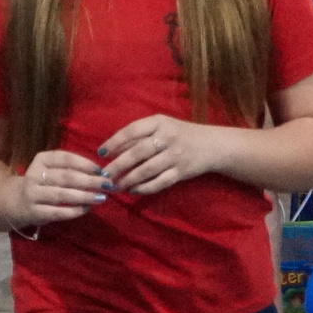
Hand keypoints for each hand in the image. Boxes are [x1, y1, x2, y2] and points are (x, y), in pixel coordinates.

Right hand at [6, 149, 106, 227]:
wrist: (15, 202)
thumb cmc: (42, 183)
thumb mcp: (52, 170)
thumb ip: (72, 169)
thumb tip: (101, 173)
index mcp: (41, 159)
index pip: (65, 158)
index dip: (85, 164)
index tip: (101, 171)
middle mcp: (35, 174)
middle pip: (66, 177)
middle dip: (89, 181)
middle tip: (107, 185)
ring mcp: (32, 194)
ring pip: (61, 194)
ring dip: (84, 196)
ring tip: (101, 198)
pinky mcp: (33, 211)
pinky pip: (56, 212)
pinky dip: (73, 211)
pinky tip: (86, 209)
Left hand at [100, 116, 222, 196]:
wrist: (212, 145)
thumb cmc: (180, 134)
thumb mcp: (162, 126)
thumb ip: (140, 135)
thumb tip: (113, 150)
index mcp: (159, 122)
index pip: (132, 131)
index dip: (114, 142)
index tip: (101, 153)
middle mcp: (167, 137)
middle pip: (137, 152)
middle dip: (118, 165)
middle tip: (105, 174)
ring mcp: (175, 156)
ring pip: (147, 170)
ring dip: (129, 179)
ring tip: (116, 185)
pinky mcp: (181, 172)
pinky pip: (159, 182)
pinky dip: (145, 188)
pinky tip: (133, 191)